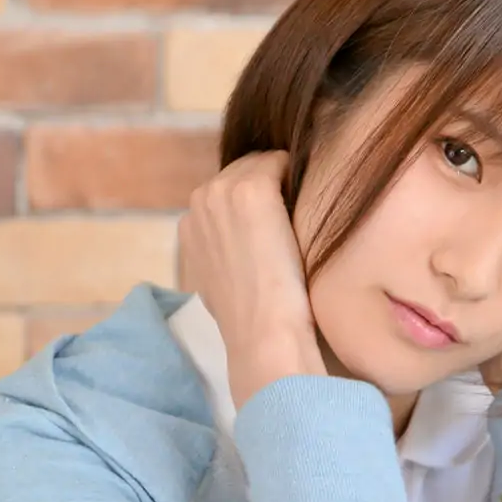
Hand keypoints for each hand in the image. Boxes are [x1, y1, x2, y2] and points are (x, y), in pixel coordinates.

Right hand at [178, 150, 325, 411]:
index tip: (278, 229)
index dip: (257, 206)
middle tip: (297, 220)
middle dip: (269, 188)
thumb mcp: (224, 286)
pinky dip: (300, 177)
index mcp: (188, 226)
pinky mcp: (251, 189)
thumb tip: (245, 252)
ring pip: (262, 164)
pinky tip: (313, 205)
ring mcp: (221, 192)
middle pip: (243, 171)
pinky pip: (282, 163)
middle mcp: (198, 201)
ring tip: (306, 215)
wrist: (264, 338)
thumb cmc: (253, 323)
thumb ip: (227, 257)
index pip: (226, 194)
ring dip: (285, 182)